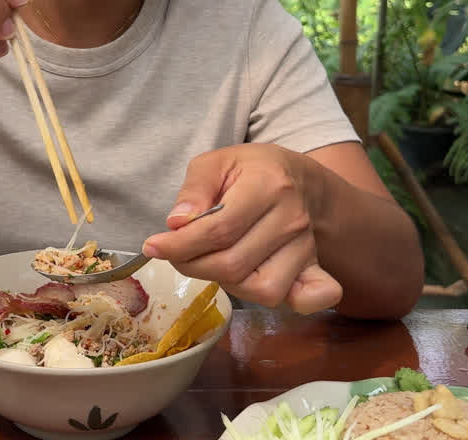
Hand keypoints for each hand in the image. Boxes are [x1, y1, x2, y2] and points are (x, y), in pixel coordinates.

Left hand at [142, 144, 342, 313]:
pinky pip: (311, 298)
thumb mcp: (216, 162)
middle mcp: (292, 218)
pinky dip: (294, 304)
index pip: (219, 230)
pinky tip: (262, 290)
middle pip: (234, 264)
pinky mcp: (313, 267)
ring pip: (260, 288)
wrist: (298, 179)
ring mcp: (306, 246)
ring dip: (225, 284)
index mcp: (268, 185)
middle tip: (177, 254)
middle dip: (193, 265)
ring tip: (211, 262)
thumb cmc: (250, 170)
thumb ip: (194, 189)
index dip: (180, 245)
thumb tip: (177, 223)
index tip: (153, 247)